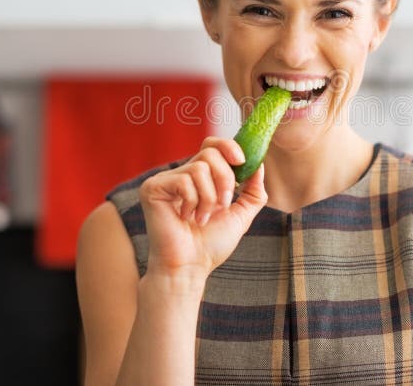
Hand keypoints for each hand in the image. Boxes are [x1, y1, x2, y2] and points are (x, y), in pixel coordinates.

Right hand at [138, 136, 267, 282]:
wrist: (190, 267)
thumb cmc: (211, 245)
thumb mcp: (240, 215)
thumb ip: (253, 191)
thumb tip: (260, 166)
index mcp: (200, 177)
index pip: (212, 145)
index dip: (228, 146)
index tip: (242, 161)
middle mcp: (182, 174)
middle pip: (210, 152)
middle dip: (225, 179)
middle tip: (223, 205)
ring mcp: (166, 180)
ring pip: (200, 168)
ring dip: (209, 198)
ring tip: (202, 218)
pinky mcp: (153, 188)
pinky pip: (184, 180)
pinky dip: (193, 202)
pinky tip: (185, 218)